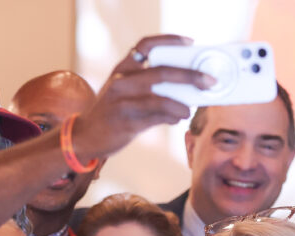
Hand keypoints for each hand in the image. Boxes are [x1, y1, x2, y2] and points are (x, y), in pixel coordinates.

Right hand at [72, 34, 213, 161]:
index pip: (146, 45)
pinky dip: (172, 117)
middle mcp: (121, 80)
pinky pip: (156, 117)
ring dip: (182, 104)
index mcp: (122, 68)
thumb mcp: (124, 91)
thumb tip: (186, 89)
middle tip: (208, 81)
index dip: (169, 40)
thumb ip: (149, 87)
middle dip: (190, 76)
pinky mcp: (126, 121)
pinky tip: (177, 118)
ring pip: (161, 97)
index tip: (190, 42)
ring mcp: (122, 101)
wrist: (85, 136)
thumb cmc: (112, 113)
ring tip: (189, 109)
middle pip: (162, 71)